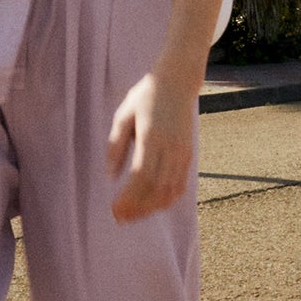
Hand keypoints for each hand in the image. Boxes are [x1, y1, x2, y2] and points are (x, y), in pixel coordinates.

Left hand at [107, 72, 196, 221]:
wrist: (177, 82)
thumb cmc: (146, 97)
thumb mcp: (123, 115)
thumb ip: (115, 145)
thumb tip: (111, 176)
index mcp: (152, 136)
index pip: (142, 175)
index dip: (129, 197)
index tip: (114, 208)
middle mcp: (171, 147)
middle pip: (156, 188)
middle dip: (138, 207)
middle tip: (120, 218)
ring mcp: (183, 152)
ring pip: (170, 190)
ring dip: (152, 207)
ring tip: (134, 215)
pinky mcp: (189, 154)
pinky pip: (181, 184)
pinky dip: (168, 199)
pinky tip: (153, 206)